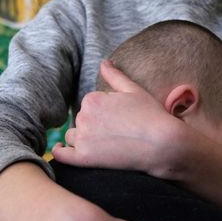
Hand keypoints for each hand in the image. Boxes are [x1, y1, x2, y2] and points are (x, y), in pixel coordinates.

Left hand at [52, 60, 181, 175]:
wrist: (163, 145)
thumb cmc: (153, 116)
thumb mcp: (135, 90)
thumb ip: (115, 76)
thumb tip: (104, 63)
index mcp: (93, 98)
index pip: (89, 106)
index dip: (104, 114)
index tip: (119, 122)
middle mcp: (84, 116)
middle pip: (81, 121)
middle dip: (93, 126)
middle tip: (117, 135)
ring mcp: (83, 137)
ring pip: (72, 137)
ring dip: (82, 140)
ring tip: (104, 146)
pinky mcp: (84, 158)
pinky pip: (61, 155)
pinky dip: (59, 152)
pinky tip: (61, 149)